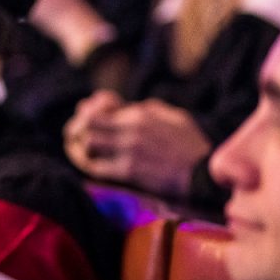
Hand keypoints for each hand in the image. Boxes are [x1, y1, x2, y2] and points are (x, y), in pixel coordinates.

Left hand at [67, 98, 211, 198]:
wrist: (203, 175)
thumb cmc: (191, 146)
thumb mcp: (174, 117)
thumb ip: (149, 108)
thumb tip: (125, 105)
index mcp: (140, 114)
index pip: (99, 106)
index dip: (87, 111)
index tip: (86, 119)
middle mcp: (131, 129)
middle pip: (86, 122)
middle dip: (77, 129)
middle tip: (75, 137)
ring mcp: (128, 150)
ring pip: (87, 144)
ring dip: (80, 149)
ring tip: (85, 153)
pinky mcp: (128, 171)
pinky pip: (95, 167)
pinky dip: (89, 166)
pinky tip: (92, 167)